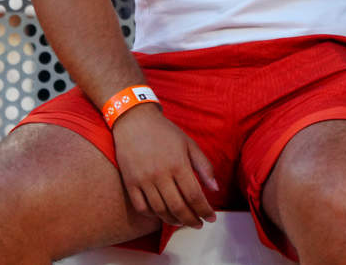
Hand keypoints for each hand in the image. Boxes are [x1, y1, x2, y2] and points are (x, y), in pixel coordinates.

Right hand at [110, 103, 218, 228]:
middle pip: (178, 207)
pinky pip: (142, 207)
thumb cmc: (166, 132)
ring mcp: (143, 180)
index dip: (204, 210)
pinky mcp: (130, 183)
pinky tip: (163, 215)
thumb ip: (204, 166)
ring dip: (174, 221)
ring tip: (183, 222)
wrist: (135, 122)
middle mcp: (160, 175)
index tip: (211, 217)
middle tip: (199, 224)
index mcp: (178, 164)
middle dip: (192, 220)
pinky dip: (153, 216)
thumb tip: (215, 189)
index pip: (194, 195)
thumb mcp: (190, 144)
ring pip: (160, 210)